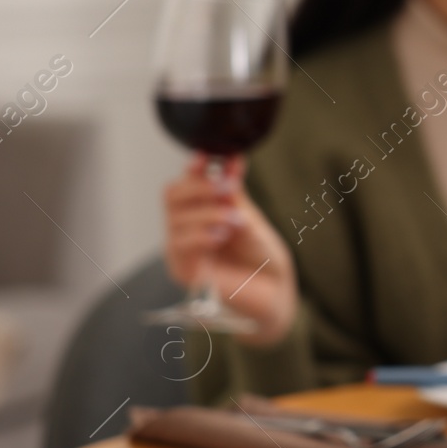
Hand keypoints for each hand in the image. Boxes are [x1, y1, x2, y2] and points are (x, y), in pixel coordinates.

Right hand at [163, 155, 296, 344]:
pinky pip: (180, 245)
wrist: (274, 292)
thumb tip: (230, 159)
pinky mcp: (184, 271)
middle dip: (199, 186)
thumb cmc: (262, 256)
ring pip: (176, 218)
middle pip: (172, 194)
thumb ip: (235, 193)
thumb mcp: (249, 217)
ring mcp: (181, 249)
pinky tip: (222, 235)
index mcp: (200, 210)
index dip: (195, 167)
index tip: (211, 154)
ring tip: (236, 220)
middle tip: (229, 187)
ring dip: (208, 212)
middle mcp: (185, 227)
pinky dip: (201, 234)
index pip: (185, 182)